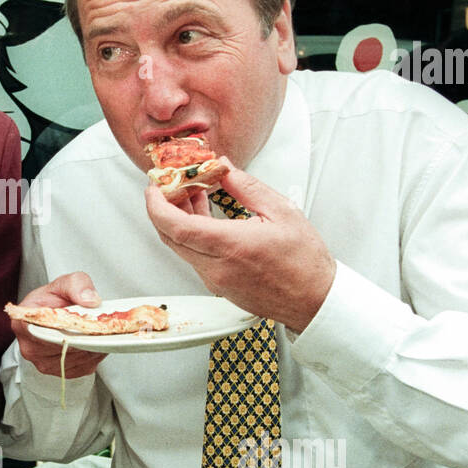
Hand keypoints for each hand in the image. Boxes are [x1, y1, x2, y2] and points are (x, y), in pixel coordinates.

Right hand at [12, 272, 107, 378]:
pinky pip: (85, 366)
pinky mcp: (62, 372)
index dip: (70, 327)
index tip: (86, 320)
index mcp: (24, 325)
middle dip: (86, 336)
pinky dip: (94, 354)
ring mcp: (45, 364)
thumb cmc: (54, 299)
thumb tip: (90, 301)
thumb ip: (77, 285)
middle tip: (101, 323)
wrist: (54, 311)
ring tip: (98, 330)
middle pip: (65, 347)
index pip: (48, 331)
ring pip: (78, 358)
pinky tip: (94, 340)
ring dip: (93, 346)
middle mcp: (30, 349)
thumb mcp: (65, 282)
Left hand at [144, 160, 335, 332]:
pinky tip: (204, 216)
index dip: (156, 205)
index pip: (176, 226)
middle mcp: (217, 267)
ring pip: (181, 247)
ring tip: (192, 193)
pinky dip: (191, 235)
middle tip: (170, 184)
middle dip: (164, 207)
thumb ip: (246, 186)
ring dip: (179, 220)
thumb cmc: (304, 261)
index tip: (154, 187)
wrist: (314, 299)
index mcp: (231, 246)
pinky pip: (194, 257)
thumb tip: (223, 167)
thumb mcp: (281, 211)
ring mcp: (215, 280)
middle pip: (171, 236)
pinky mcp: (218, 286)